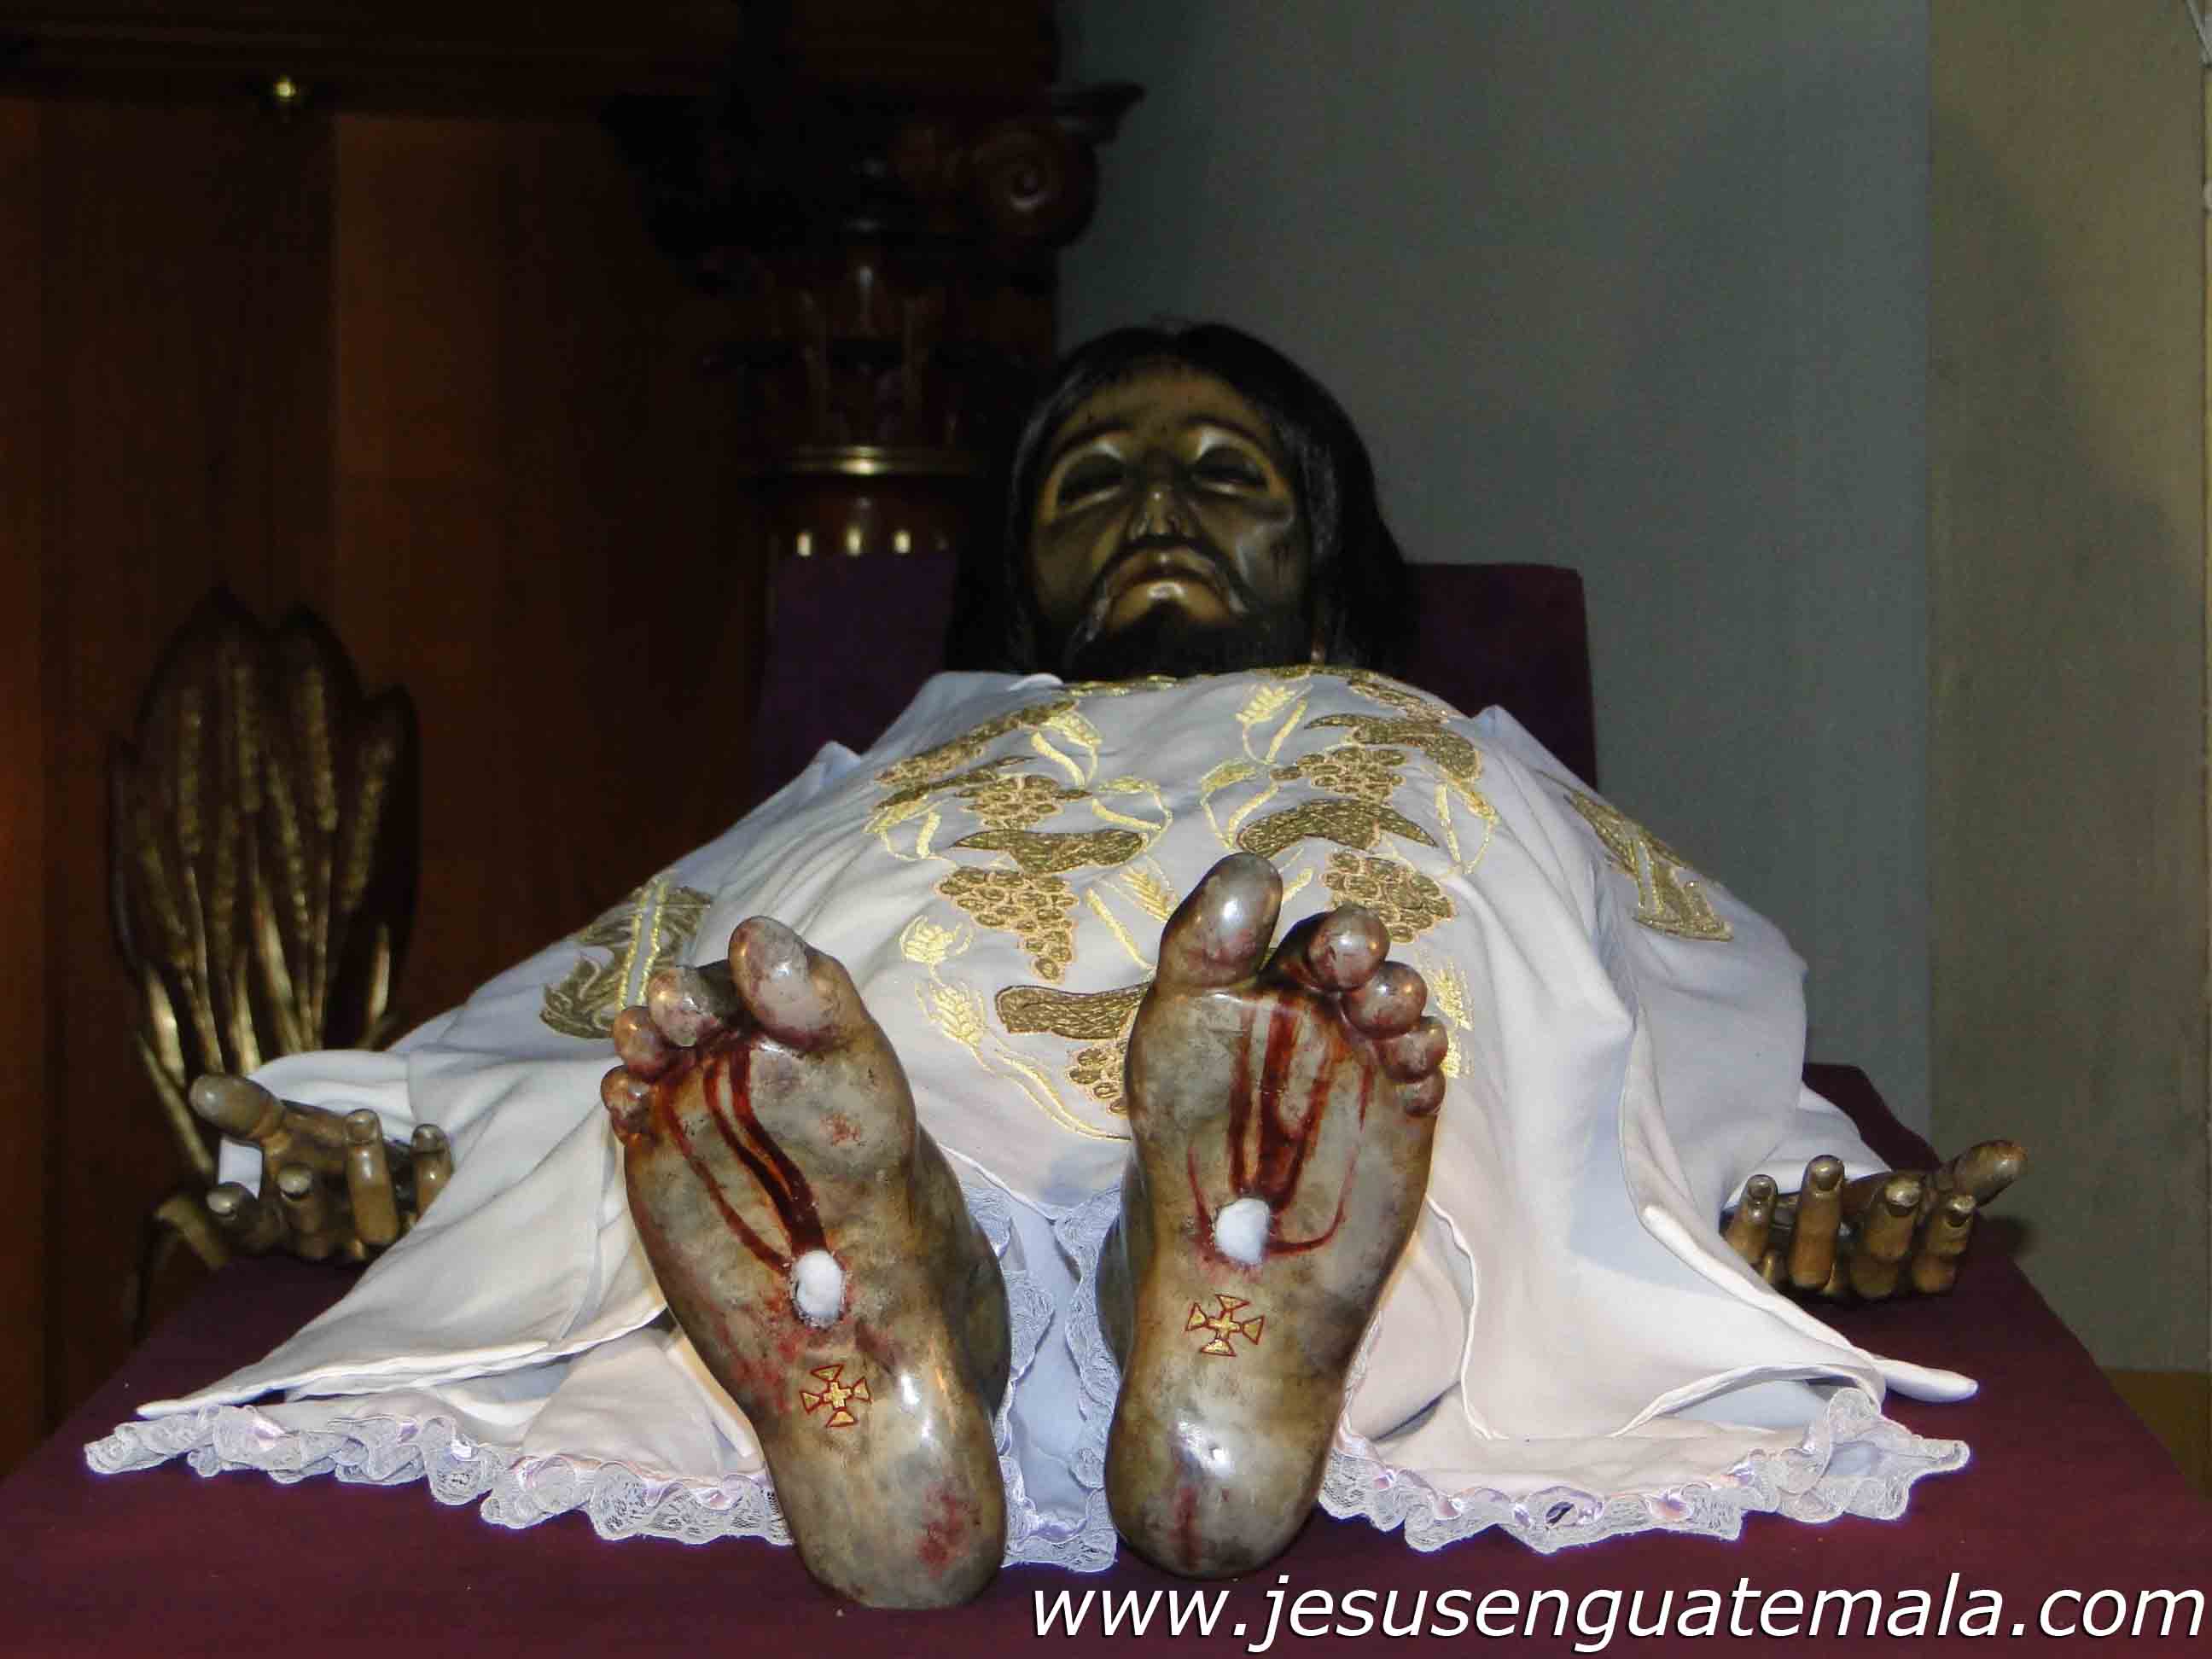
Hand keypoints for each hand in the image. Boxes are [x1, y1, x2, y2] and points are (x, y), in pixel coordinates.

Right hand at [187, 1074, 452, 1261]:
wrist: (386, 1158)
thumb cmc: (321, 1150)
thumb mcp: (283, 1130)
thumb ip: (248, 1114)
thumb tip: (202, 1086)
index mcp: (282, 1226)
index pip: (252, 1231)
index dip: (236, 1218)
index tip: (219, 1194)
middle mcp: (329, 1241)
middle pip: (312, 1232)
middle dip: (303, 1203)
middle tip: (293, 1170)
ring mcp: (380, 1238)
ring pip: (375, 1222)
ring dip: (368, 1172)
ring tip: (361, 1119)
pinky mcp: (429, 1223)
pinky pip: (433, 1202)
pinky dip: (430, 1168)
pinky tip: (427, 1131)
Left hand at [1722, 1140, 2022, 1299]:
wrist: (1790, 1217)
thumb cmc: (1865, 1209)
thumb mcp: (1915, 1189)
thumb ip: (1965, 1177)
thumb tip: (2015, 1152)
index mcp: (1899, 1275)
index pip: (1931, 1271)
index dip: (1946, 1239)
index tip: (1958, 1199)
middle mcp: (1852, 1285)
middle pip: (1875, 1270)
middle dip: (1888, 1228)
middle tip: (1899, 1185)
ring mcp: (1799, 1280)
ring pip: (1811, 1264)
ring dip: (1819, 1214)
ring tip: (1826, 1164)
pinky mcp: (1750, 1267)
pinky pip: (1749, 1255)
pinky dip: (1752, 1222)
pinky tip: (1759, 1185)